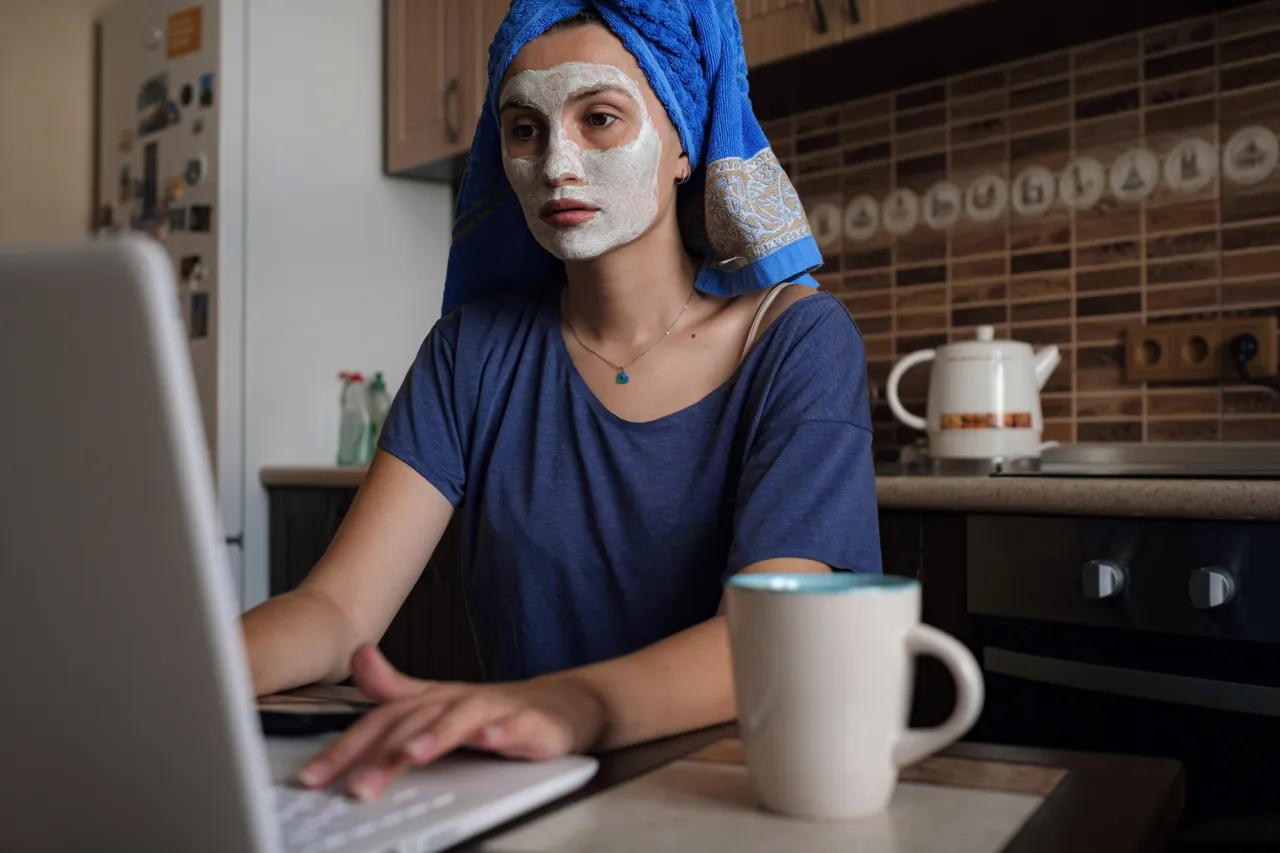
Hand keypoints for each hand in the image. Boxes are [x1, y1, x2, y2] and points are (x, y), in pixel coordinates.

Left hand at [296, 645, 606, 800]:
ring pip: (460, 721)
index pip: (381, 722)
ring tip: (411, 755)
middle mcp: (457, 701)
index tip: (313, 776)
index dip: (346, 747)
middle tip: (355, 784)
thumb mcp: (436, 703)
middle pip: (415, 723)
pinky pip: (516, 727)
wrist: (559, 706)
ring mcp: (495, 710)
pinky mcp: (532, 722)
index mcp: (430, 702)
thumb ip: (394, 688)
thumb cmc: (492, 711)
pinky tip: (490, 738)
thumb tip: (357, 658)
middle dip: (382, 754)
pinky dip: (502, 731)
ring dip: (436, 736)